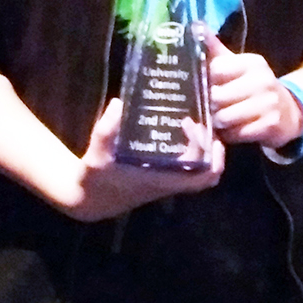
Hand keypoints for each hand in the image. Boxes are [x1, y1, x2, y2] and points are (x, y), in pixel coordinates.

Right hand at [65, 99, 224, 221]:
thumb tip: (118, 103)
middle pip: (204, 168)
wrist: (86, 199)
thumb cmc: (95, 180)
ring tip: (186, 117)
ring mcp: (164, 178)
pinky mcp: (156, 174)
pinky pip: (181, 162)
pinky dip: (184, 146)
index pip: (203, 177)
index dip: (215, 158)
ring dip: (197, 144)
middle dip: (206, 143)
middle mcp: (168, 181)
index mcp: (163, 180)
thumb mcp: (97, 155)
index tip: (207, 133)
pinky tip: (170, 125)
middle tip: (193, 118)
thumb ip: (106, 130)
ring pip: (195, 165)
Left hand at [206, 34, 300, 147]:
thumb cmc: (254, 86)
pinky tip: (231, 130)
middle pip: (218, 95)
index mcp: (253, 62)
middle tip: (210, 106)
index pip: (216, 68)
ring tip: (219, 119)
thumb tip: (195, 25)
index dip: (207, 79)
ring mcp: (269, 103)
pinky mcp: (270, 125)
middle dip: (210, 104)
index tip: (208, 84)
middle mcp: (263, 80)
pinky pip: (236, 133)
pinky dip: (229, 134)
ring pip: (225, 117)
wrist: (289, 111)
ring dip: (217, 122)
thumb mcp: (237, 65)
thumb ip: (215, 49)